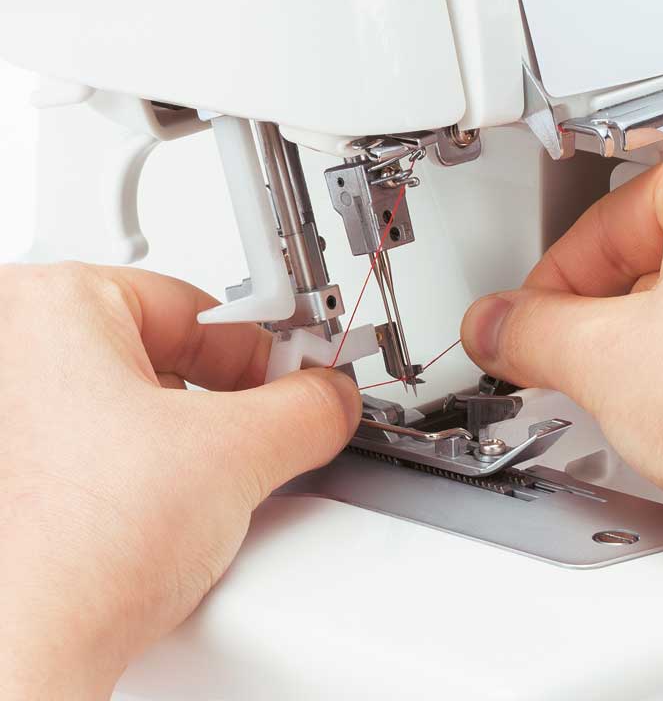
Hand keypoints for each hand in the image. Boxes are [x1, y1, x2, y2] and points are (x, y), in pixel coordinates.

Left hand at [0, 264, 360, 698]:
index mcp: (50, 304)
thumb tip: (331, 398)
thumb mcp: (235, 456)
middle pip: (162, 352)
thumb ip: (308, 409)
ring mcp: (7, 410)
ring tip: (196, 484)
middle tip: (256, 436)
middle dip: (222, 402)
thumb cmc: (71, 552)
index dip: (263, 352)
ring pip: (131, 401)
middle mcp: (8, 346)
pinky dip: (139, 463)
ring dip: (181, 436)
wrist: (18, 656)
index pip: (198, 310)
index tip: (295, 380)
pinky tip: (154, 505)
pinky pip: (96, 440)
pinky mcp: (14, 465)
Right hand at [461, 113, 662, 571]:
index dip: (549, 286)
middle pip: (656, 253)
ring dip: (657, 340)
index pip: (603, 222)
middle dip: (605, 318)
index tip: (528, 323)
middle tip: (578, 364)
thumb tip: (495, 326)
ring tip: (652, 393)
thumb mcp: (608, 362)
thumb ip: (530, 332)